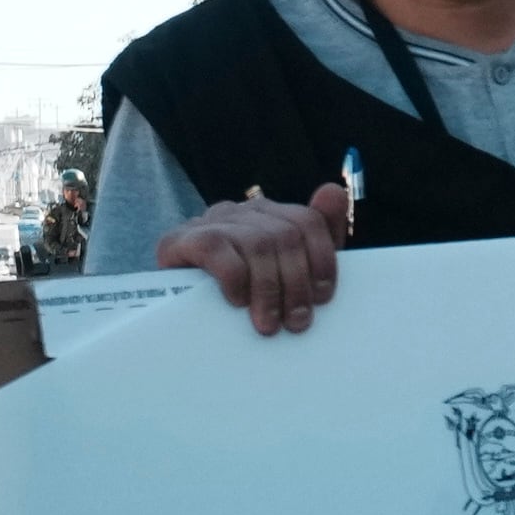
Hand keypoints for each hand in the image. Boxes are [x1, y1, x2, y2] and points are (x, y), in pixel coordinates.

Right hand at [157, 184, 349, 333]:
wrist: (179, 312)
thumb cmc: (242, 294)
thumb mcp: (286, 273)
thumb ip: (317, 238)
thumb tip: (334, 191)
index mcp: (269, 215)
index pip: (307, 221)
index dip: (322, 259)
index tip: (323, 298)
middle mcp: (241, 212)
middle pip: (285, 235)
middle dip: (296, 283)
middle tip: (296, 323)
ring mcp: (210, 222)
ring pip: (257, 243)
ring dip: (268, 289)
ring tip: (269, 324)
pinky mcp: (181, 239)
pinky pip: (217, 250)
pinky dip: (234, 279)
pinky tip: (236, 302)